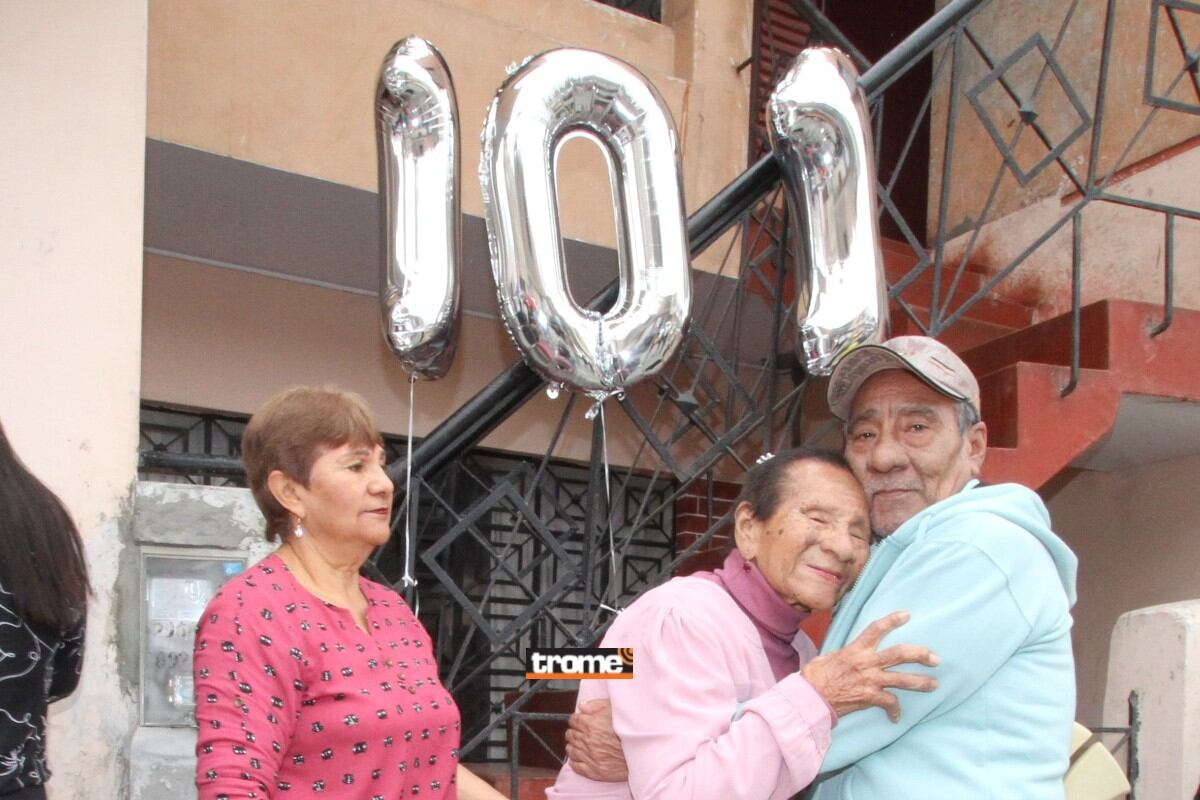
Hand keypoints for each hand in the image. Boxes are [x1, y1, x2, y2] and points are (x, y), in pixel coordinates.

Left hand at [564, 699, 628, 781]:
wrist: (642, 752)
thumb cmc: (630, 730)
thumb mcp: (615, 709)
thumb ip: (596, 705)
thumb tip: (582, 707)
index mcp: (591, 724)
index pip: (573, 720)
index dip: (577, 720)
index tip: (580, 721)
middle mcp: (587, 741)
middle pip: (571, 734)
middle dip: (575, 732)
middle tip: (581, 732)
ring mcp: (589, 757)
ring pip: (571, 750)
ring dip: (574, 745)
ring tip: (581, 744)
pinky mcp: (593, 771)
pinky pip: (576, 766)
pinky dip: (575, 761)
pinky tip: (580, 757)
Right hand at [801, 610, 938, 721]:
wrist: (811, 696)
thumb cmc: (816, 677)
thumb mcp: (829, 657)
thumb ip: (844, 654)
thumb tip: (848, 654)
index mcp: (856, 649)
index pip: (876, 629)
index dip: (892, 620)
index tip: (907, 615)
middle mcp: (866, 662)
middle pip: (900, 653)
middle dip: (921, 654)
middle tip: (935, 658)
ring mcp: (870, 680)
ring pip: (903, 679)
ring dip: (921, 682)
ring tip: (934, 684)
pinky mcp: (870, 697)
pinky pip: (890, 702)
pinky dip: (894, 710)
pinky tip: (895, 717)